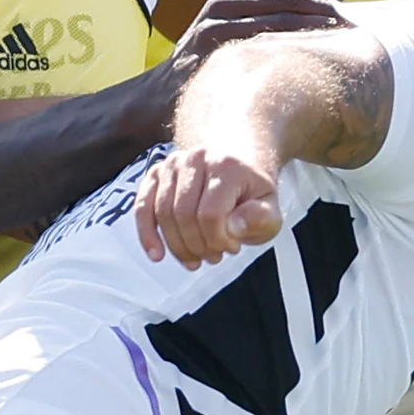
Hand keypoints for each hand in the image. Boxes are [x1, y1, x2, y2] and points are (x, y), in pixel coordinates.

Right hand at [135, 142, 283, 268]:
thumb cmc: (251, 195)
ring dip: (178, 245)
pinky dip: (147, 233)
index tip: (232, 247)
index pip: (211, 214)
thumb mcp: (271, 210)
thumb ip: (260, 219)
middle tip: (214, 255)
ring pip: (163, 214)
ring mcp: (172, 164)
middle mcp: (196, 158)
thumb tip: (233, 228)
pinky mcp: (156, 174)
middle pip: (184, 215)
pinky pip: (143, 206)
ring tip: (196, 256)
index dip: (218, 240)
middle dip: (198, 246)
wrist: (237, 168)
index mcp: (227, 166)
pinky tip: (157, 254)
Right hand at [155, 0, 346, 97]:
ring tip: (344, 58)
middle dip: (324, 25)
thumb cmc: (200, 69)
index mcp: (223, 5)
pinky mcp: (210, 73)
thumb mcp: (232, 30)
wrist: (150, 106)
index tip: (352, 23)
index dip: (323, 9)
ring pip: (274, 39)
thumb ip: (277, 6)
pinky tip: (310, 81)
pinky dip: (286, 70)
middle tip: (357, 39)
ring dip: (311, 46)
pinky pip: (257, 67)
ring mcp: (211, 45)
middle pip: (285, 15)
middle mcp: (216, 18)